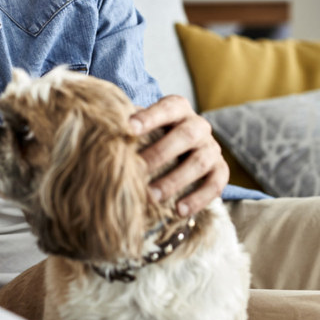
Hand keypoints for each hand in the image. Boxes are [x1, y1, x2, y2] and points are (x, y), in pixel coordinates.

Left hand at [132, 95, 228, 216]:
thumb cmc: (151, 137)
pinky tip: (178, 211)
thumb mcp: (142, 127)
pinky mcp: (220, 170)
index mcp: (178, 109)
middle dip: (160, 154)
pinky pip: (215, 185)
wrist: (180, 152)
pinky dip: (198, 199)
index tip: (129, 129)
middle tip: (138, 170)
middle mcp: (199, 126)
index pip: (167, 108)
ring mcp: (212, 148)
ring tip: (151, 197)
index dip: (150, 117)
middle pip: (186, 135)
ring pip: (199, 162)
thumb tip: (99, 130)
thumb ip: (128, 126)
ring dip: (174, 181)